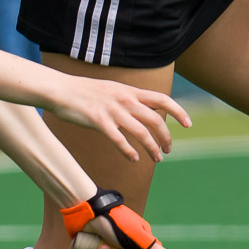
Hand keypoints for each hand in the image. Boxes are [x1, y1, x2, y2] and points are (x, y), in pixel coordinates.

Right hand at [46, 77, 190, 162]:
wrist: (61, 89)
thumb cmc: (86, 92)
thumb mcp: (113, 90)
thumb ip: (129, 99)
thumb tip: (144, 111)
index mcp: (130, 91)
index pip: (162, 99)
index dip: (178, 111)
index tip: (188, 124)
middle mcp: (125, 99)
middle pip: (155, 119)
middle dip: (166, 137)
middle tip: (168, 150)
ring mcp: (112, 110)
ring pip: (141, 131)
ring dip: (152, 147)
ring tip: (156, 159)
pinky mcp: (98, 120)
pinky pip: (118, 139)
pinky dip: (128, 150)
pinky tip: (133, 159)